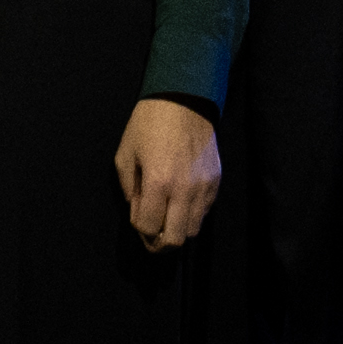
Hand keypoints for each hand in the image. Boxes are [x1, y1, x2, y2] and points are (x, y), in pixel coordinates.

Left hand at [116, 99, 223, 248]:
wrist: (185, 99)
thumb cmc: (148, 124)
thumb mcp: (125, 155)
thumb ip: (129, 190)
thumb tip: (138, 212)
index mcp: (157, 183)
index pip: (148, 228)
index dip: (138, 230)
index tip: (136, 217)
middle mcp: (184, 190)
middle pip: (175, 240)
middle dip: (159, 244)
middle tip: (151, 234)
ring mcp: (204, 186)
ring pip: (193, 230)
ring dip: (177, 229)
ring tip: (167, 216)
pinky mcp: (216, 181)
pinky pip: (205, 212)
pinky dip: (191, 214)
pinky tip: (181, 200)